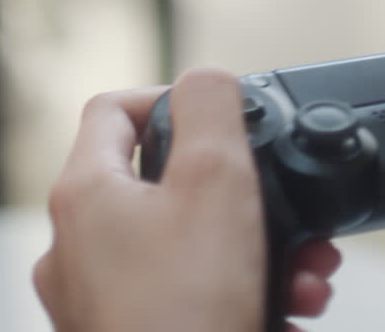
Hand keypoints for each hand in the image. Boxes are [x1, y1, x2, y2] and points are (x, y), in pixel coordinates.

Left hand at [34, 69, 341, 331]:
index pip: (113, 109)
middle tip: (286, 212)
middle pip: (161, 185)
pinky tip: (286, 310)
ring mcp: (97, 299)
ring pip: (183, 246)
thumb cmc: (187, 314)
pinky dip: (236, 291)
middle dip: (242, 194)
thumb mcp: (216, 180)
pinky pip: (186, 297)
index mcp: (85, 193)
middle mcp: (78, 245)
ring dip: (253, 247)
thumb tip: (204, 76)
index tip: (220, 117)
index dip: (170, 98)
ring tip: (306, 271)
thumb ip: (211, 108)